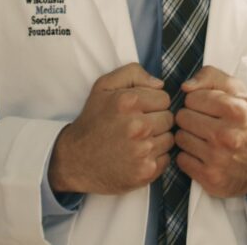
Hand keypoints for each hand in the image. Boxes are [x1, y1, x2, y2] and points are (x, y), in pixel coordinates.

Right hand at [48, 63, 173, 194]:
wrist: (76, 159)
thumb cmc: (93, 120)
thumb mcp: (104, 86)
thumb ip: (133, 73)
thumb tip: (160, 84)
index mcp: (129, 102)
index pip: (164, 98)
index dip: (153, 102)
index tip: (141, 109)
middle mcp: (137, 127)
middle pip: (169, 118)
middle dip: (156, 119)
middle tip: (138, 125)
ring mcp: (142, 152)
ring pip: (169, 139)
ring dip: (157, 139)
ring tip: (138, 140)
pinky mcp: (145, 172)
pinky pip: (166, 159)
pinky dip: (156, 157)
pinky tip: (138, 155)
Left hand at [175, 66, 246, 197]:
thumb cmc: (246, 122)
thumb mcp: (237, 90)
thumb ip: (210, 76)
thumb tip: (185, 87)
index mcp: (235, 110)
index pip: (191, 97)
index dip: (196, 100)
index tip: (206, 107)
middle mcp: (227, 135)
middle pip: (183, 117)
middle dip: (190, 117)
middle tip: (204, 123)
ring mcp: (218, 159)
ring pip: (180, 138)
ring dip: (188, 136)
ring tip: (203, 138)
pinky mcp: (211, 178)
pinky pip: (181, 159)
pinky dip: (188, 156)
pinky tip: (202, 154)